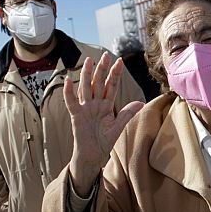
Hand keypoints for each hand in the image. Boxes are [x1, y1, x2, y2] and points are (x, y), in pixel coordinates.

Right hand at [64, 52, 144, 194]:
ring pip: (86, 88)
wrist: (93, 156)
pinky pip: (71, 102)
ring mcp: (85, 109)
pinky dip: (69, 92)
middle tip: (106, 55)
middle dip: (103, 70)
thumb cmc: (103, 142)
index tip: (120, 61)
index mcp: (106, 105)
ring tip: (89, 61)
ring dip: (87, 75)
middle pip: (99, 83)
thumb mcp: (118, 127)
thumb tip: (141, 102)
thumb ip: (127, 113)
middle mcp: (95, 104)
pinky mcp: (76, 116)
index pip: (111, 86)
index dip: (115, 74)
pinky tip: (68, 80)